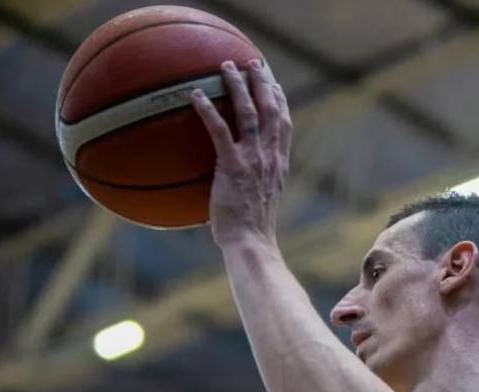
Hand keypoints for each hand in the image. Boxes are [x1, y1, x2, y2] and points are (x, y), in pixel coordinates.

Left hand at [190, 59, 291, 247]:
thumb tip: (234, 183)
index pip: (284, 125)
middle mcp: (270, 156)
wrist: (251, 242)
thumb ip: (252, 185)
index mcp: (279, 164)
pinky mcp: (232, 165)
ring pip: (248, 112)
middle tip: (253, 63)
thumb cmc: (251, 231)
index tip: (274, 84)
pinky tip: (194, 95)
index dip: (280, 101)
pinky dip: (208, 110)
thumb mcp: (259, 202)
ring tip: (226, 67)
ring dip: (238, 86)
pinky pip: (219, 130)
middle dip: (263, 82)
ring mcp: (253, 159)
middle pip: (271, 109)